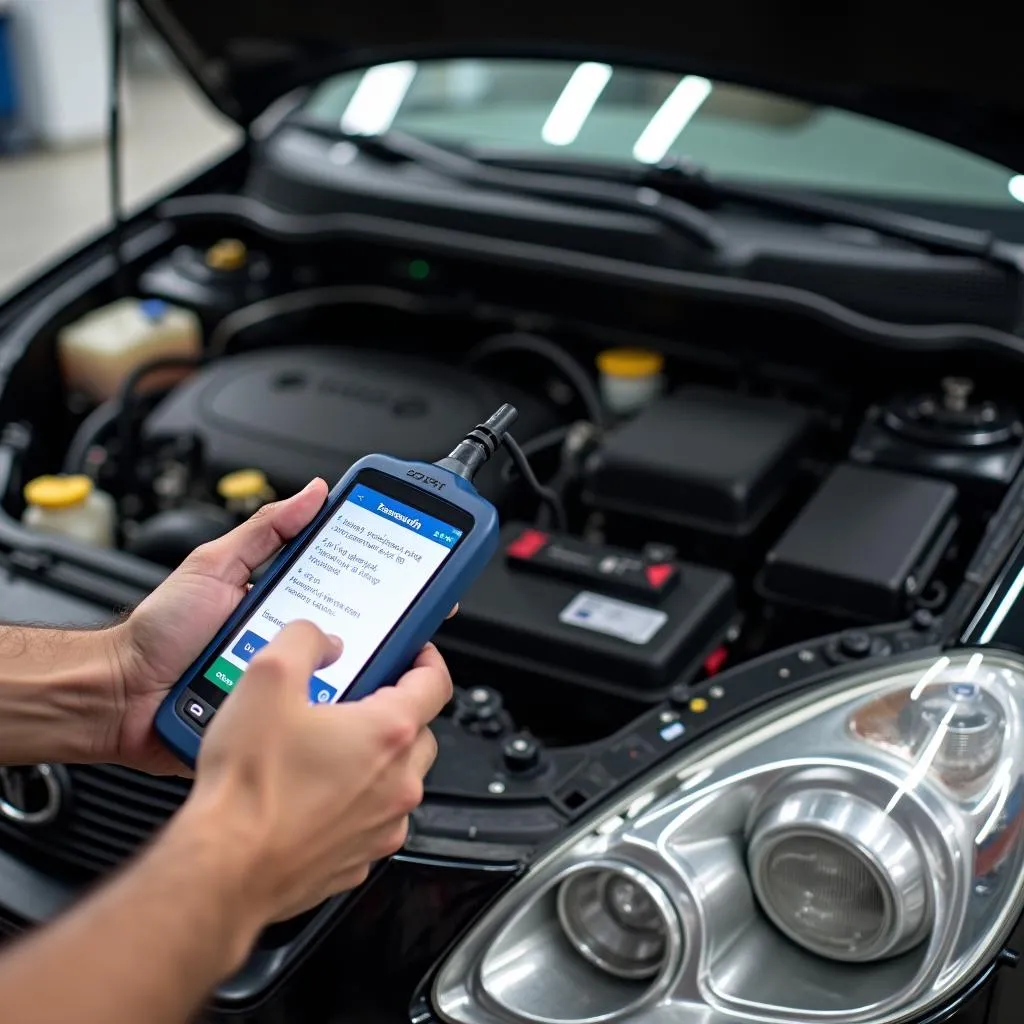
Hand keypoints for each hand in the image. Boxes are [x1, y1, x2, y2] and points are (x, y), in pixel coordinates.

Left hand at [105, 477, 458, 775]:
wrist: (124, 695)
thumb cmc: (161, 631)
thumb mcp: (214, 564)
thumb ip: (264, 529)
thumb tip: (312, 493)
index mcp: (285, 599)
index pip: (346, 583)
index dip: (383, 575)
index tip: (415, 567)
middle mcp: (293, 639)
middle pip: (357, 631)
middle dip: (386, 624)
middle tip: (409, 614)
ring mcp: (289, 680)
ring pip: (345, 675)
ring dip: (366, 666)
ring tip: (380, 655)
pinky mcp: (279, 718)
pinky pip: (318, 713)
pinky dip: (336, 707)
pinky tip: (349, 699)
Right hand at [177, 621, 451, 924]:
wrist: (223, 868)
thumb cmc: (249, 787)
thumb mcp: (267, 679)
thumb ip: (303, 642)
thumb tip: (319, 638)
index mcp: (388, 733)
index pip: (436, 683)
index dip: (426, 659)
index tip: (412, 653)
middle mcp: (397, 783)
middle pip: (420, 733)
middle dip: (395, 712)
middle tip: (354, 701)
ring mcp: (382, 826)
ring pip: (398, 780)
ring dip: (375, 761)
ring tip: (324, 749)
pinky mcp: (358, 859)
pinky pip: (371, 820)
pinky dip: (354, 804)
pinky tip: (311, 794)